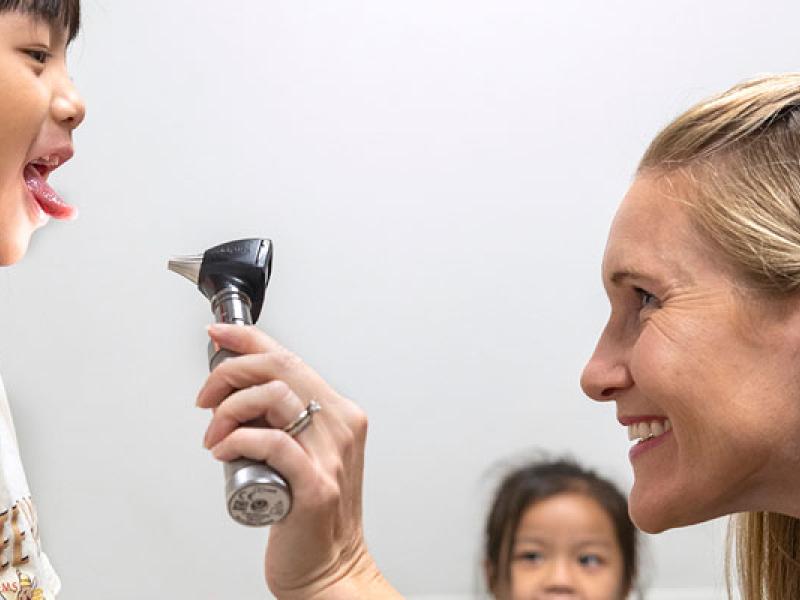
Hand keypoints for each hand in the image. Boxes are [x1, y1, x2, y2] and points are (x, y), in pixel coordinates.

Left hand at [197, 324, 400, 599]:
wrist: (330, 567)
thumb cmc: (311, 513)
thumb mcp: (305, 452)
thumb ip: (284, 420)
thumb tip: (237, 392)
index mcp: (341, 414)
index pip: (291, 359)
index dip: (249, 340)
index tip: (219, 335)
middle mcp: (341, 428)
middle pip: (281, 368)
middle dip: (231, 372)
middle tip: (207, 397)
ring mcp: (331, 456)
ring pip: (275, 397)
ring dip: (230, 408)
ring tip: (215, 434)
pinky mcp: (315, 486)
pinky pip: (272, 443)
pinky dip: (238, 439)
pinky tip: (222, 451)